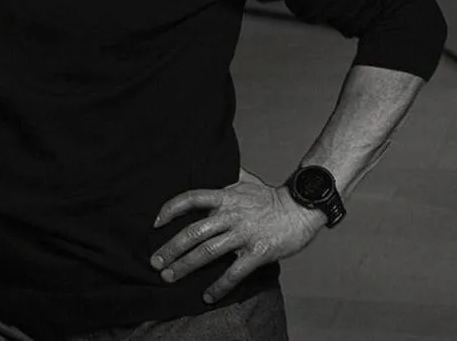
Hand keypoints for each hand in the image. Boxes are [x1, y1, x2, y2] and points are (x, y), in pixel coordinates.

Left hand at [150, 168, 324, 303]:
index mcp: (226, 197)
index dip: (171, 209)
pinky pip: (234, 272)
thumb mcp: (247, 181)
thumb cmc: (272, 198)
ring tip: (169, 277)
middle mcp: (231, 215)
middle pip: (193, 231)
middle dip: (170, 248)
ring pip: (207, 252)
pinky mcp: (257, 253)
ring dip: (185, 266)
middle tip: (155, 262)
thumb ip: (228, 175)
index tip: (155, 223)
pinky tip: (207, 296)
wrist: (301, 211)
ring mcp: (243, 234)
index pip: (191, 198)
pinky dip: (219, 286)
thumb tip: (216, 161)